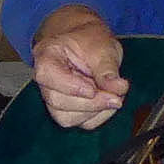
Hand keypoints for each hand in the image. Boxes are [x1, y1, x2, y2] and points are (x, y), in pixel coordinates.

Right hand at [28, 5, 130, 129]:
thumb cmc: (90, 40)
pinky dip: (99, 116)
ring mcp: (55, 97)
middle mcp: (46, 80)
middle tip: (116, 96)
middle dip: (91, 102)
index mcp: (47, 56)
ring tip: (113, 94)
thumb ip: (107, 67)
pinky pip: (81, 123)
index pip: (48, 75)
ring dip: (95, 111)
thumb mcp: (102, 45)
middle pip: (58, 101)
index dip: (72, 86)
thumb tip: (118, 88)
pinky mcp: (68, 110)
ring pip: (67, 118)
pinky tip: (108, 101)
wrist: (88, 41)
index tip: (94, 89)